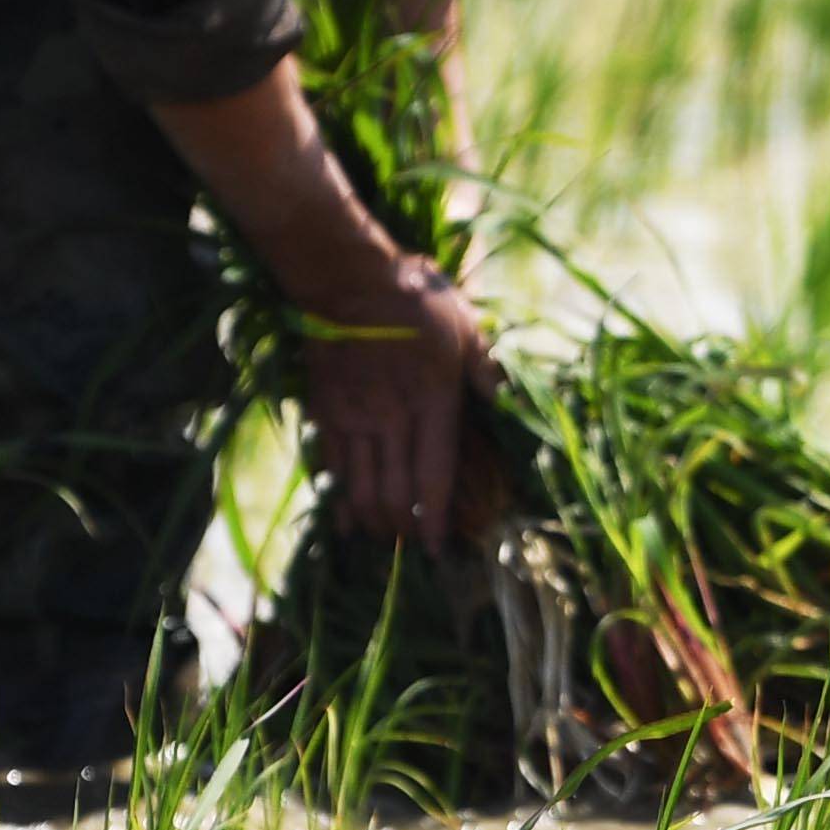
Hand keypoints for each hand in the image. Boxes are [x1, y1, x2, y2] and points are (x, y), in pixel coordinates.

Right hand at [298, 254, 493, 542]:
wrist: (345, 278)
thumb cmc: (413, 297)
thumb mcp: (465, 324)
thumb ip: (484, 367)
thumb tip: (503, 400)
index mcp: (433, 400)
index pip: (435, 474)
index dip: (434, 518)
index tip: (436, 548)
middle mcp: (393, 418)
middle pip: (397, 492)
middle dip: (404, 528)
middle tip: (410, 551)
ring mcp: (356, 417)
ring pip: (363, 487)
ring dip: (373, 521)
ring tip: (383, 542)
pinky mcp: (327, 411)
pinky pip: (333, 467)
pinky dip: (341, 498)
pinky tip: (345, 521)